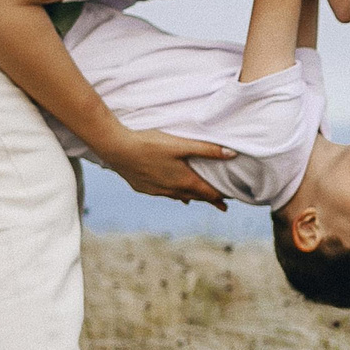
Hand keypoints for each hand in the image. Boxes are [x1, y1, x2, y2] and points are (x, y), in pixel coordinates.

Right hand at [98, 125, 233, 207]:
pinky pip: (163, 194)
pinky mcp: (143, 187)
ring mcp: (156, 191)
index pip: (207, 194)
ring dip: (190, 197)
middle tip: (218, 204)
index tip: (227, 205)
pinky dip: (172, 193)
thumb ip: (208, 150)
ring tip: (197, 198)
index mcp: (184, 181)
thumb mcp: (181, 145)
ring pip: (178, 196)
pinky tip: (172, 192)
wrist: (117, 149)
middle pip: (195, 197)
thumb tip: (233, 154)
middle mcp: (172, 190)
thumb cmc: (150, 144)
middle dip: (207, 200)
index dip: (219, 199)